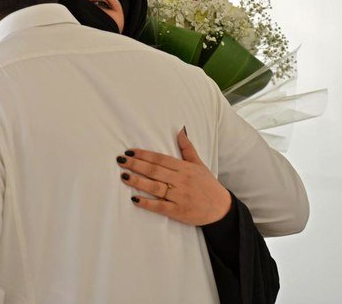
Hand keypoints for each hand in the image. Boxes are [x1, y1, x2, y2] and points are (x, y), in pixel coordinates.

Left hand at [117, 128, 231, 225]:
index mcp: (185, 168)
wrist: (221, 209)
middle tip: (120, 160)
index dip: (144, 155)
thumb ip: (187, 148)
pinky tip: (134, 199)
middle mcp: (182, 181)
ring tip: (124, 175)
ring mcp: (179, 196)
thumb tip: (181, 130)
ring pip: (155, 187)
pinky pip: (160, 206)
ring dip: (138, 181)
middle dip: (136, 165)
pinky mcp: (178, 211)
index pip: (161, 159)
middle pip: (155, 171)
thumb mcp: (199, 164)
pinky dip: (147, 203)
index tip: (130, 151)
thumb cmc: (208, 185)